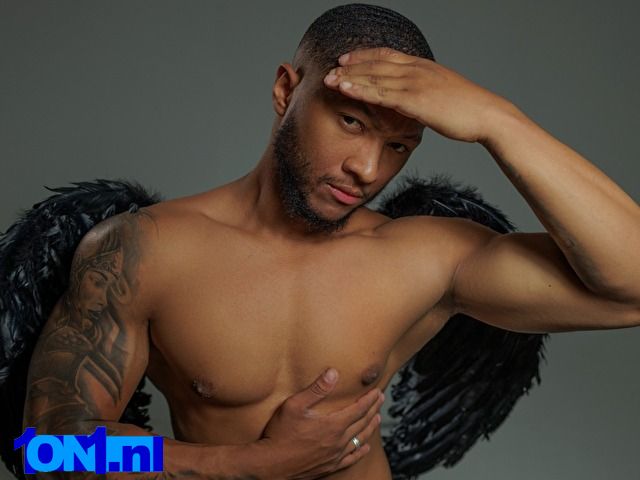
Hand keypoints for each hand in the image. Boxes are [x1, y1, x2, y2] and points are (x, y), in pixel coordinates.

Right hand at [259, 368, 383, 478]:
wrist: (271, 466)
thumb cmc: (280, 433)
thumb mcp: (294, 405)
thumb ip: (316, 389)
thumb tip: (333, 372)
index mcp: (332, 425)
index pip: (358, 409)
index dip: (370, 399)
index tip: (378, 391)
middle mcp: (338, 441)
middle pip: (362, 423)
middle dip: (373, 409)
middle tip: (381, 399)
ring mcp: (335, 456)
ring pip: (359, 439)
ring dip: (370, 427)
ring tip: (378, 418)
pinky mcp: (329, 467)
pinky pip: (351, 458)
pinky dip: (361, 451)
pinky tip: (366, 447)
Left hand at [323, 47, 512, 142]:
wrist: (486, 115)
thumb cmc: (468, 109)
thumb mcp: (443, 93)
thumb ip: (425, 91)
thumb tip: (415, 99)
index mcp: (422, 66)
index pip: (387, 55)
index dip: (365, 56)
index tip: (347, 60)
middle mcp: (416, 70)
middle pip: (376, 63)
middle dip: (351, 67)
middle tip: (330, 70)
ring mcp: (415, 83)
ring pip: (374, 77)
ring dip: (349, 78)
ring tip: (329, 80)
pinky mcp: (414, 99)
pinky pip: (381, 94)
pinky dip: (360, 90)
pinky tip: (345, 90)